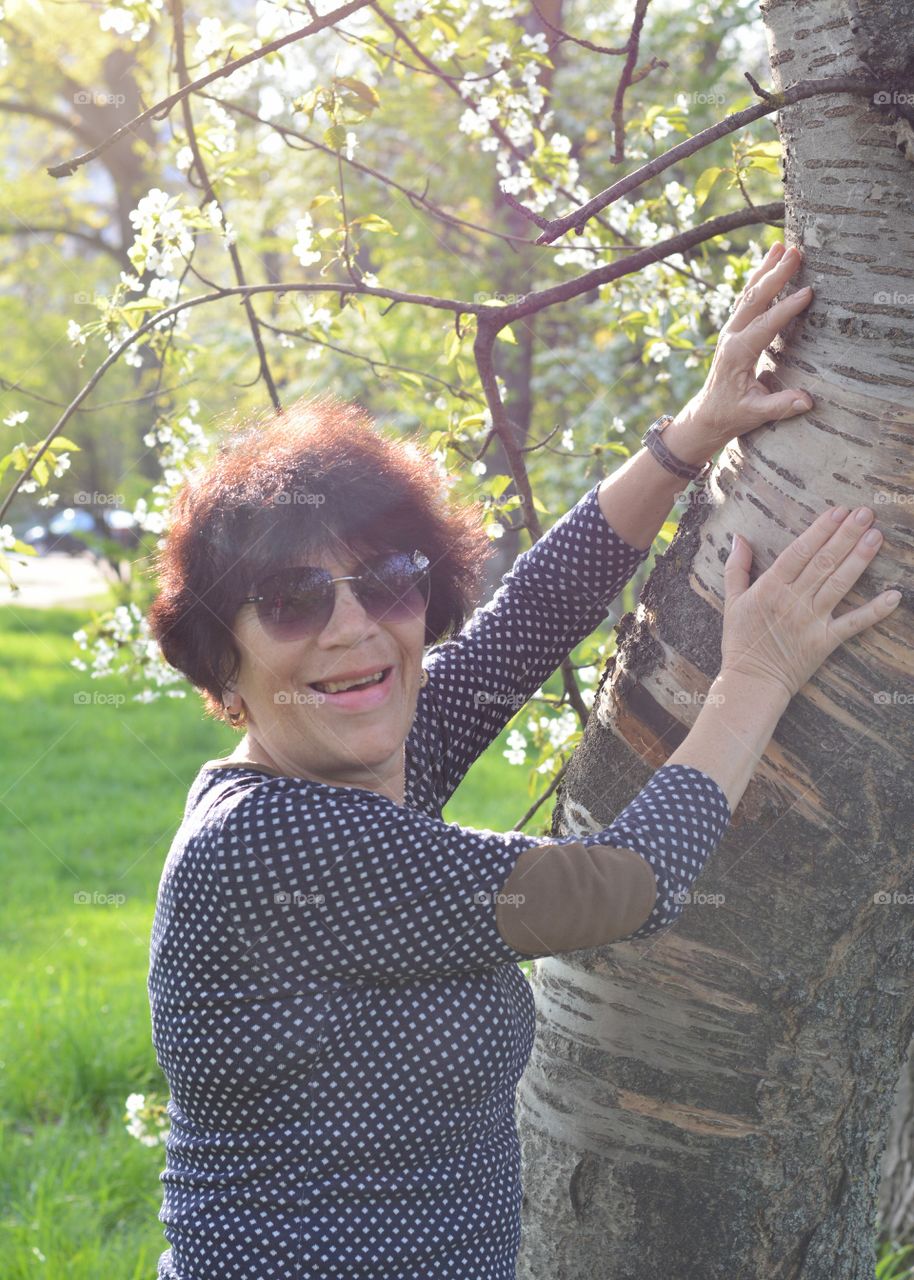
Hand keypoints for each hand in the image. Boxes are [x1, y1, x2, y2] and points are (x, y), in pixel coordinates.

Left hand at [674, 241, 815, 458]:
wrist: (707, 414)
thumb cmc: (731, 414)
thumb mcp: (754, 414)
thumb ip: (780, 406)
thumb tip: (807, 401)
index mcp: (737, 353)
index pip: (765, 325)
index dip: (786, 308)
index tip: (808, 292)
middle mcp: (731, 336)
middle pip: (754, 299)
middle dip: (775, 274)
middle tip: (796, 252)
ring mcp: (730, 331)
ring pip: (748, 294)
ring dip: (765, 269)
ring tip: (782, 246)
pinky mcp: (733, 330)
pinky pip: (746, 299)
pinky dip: (759, 279)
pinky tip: (770, 263)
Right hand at [721, 505, 901, 698]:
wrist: (751, 681)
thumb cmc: (740, 640)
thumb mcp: (732, 601)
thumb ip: (736, 568)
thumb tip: (739, 538)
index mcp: (770, 587)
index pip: (799, 551)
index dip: (820, 530)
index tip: (838, 511)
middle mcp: (793, 600)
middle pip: (823, 562)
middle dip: (846, 535)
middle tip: (865, 513)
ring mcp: (811, 621)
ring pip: (839, 584)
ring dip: (859, 559)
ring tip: (876, 537)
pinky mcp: (825, 641)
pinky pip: (853, 624)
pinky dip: (875, 611)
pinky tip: (894, 596)